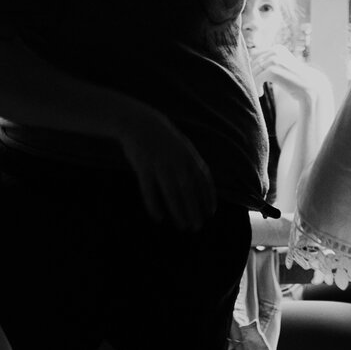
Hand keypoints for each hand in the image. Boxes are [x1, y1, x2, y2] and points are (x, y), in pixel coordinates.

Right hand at [115, 102, 215, 227]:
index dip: (208, 198)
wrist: (140, 123)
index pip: (203, 181)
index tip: (210, 213)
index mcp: (189, 156)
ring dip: (179, 211)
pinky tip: (158, 218)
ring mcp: (160, 164)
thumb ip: (194, 164)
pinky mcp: (143, 167)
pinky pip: (149, 190)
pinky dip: (154, 205)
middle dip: (195, 210)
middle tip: (197, 227)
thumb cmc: (164, 139)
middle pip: (189, 191)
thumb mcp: (184, 147)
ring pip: (171, 193)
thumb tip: (205, 185)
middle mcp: (177, 161)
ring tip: (183, 226)